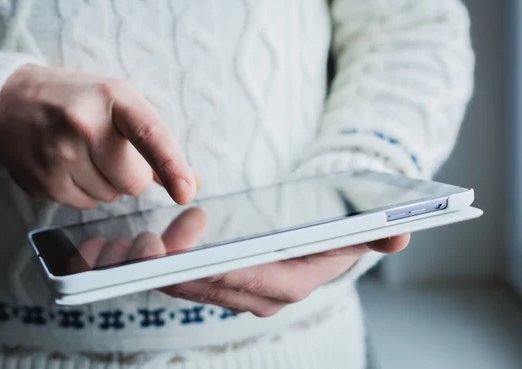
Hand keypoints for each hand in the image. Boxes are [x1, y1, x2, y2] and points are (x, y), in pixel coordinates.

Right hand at [0, 65, 197, 208]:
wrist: (9, 101)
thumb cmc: (77, 101)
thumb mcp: (120, 105)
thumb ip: (157, 144)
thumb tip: (192, 181)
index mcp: (112, 97)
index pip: (149, 135)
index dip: (172, 166)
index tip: (186, 192)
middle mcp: (83, 124)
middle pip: (134, 182)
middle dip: (131, 174)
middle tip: (109, 151)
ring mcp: (58, 154)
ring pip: (111, 196)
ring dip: (106, 183)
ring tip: (83, 153)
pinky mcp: (41, 180)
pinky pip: (85, 205)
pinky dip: (84, 191)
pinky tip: (68, 165)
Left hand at [68, 206, 408, 316]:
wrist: (314, 236)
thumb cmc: (328, 227)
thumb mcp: (353, 228)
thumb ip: (374, 233)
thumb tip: (400, 233)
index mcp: (291, 283)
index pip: (251, 280)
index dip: (217, 269)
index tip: (182, 249)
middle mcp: (259, 295)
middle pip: (210, 285)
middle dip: (173, 267)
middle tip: (138, 244)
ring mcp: (233, 291)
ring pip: (187, 284)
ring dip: (154, 268)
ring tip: (121, 246)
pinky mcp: (213, 281)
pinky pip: (178, 277)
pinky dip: (153, 265)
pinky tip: (126, 247)